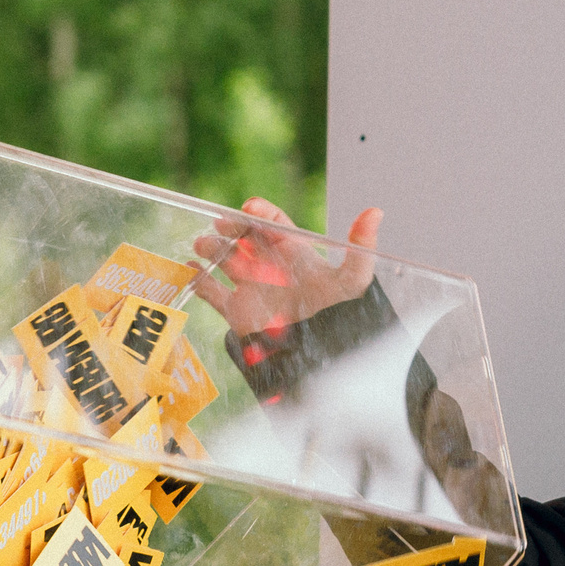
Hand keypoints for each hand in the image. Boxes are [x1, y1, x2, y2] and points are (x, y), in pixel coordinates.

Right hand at [187, 198, 381, 336]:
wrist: (320, 358)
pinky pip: (211, 291)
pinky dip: (197, 279)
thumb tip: (375, 211)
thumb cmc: (340, 317)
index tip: (249, 207)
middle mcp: (270, 267)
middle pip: (244, 237)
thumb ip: (361, 247)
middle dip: (231, 227)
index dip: (260, 212)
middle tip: (221, 223)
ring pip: (224, 258)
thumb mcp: (353, 280)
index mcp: (294, 254)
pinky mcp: (237, 312)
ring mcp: (251, 288)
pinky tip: (189, 269)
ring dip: (212, 248)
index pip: (273, 224)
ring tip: (204, 244)